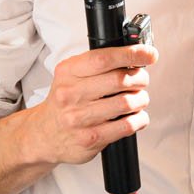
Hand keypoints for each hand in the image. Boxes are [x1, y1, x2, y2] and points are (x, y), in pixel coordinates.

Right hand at [34, 43, 157, 166]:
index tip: (148, 54)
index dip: (131, 54)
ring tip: (139, 99)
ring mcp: (79, 118)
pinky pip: (127, 126)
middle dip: (140, 78)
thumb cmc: (65, 103)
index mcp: (68, 72)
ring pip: (126, 103)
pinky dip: (139, 119)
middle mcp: (71, 94)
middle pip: (119, 80)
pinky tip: (136, 117)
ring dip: (141, 99)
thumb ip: (98, 65)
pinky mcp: (90, 138)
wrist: (45, 134)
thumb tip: (135, 55)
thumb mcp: (71, 76)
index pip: (104, 58)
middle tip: (142, 80)